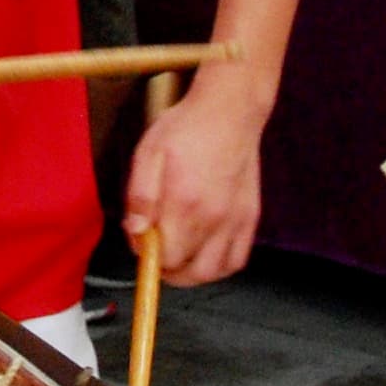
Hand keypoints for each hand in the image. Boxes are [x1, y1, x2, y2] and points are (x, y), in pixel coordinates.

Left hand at [122, 78, 264, 283]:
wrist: (229, 112)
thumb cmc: (186, 129)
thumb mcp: (148, 154)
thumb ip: (140, 197)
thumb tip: (136, 231)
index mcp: (185, 204)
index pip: (166, 257)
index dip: (148, 256)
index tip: (141, 240)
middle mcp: (214, 218)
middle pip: (191, 272)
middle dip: (168, 271)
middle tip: (156, 254)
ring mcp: (236, 220)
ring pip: (215, 271)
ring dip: (193, 273)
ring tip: (179, 257)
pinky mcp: (250, 217)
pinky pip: (238, 259)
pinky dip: (220, 266)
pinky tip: (205, 253)